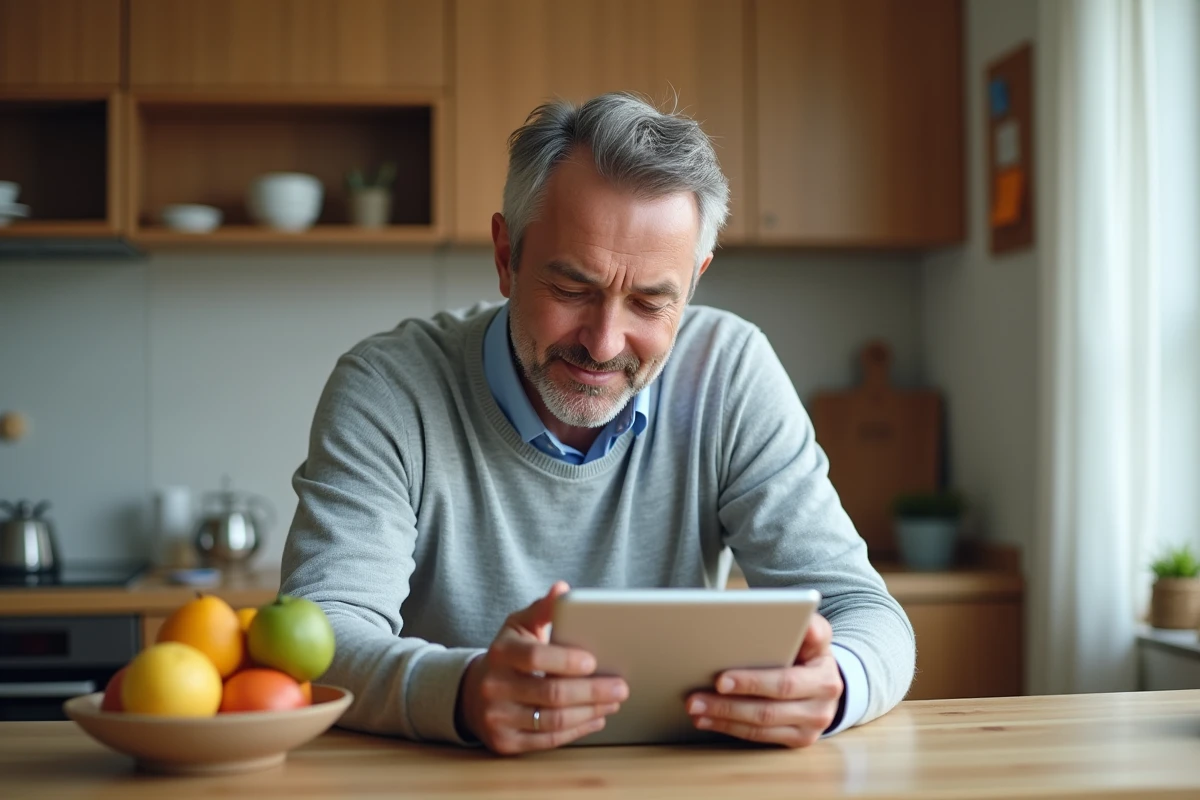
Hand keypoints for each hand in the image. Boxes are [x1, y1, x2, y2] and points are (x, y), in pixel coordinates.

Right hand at [456, 581, 629, 754]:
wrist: (473, 693)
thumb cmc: (508, 655)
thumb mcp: (519, 626)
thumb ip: (543, 608)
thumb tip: (562, 589)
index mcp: (501, 653)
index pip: (535, 657)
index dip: (566, 660)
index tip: (594, 661)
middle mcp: (494, 686)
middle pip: (551, 693)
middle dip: (592, 691)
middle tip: (620, 687)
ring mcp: (498, 717)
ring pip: (553, 720)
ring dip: (590, 712)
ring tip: (613, 702)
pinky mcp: (505, 742)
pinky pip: (548, 740)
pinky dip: (577, 730)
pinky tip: (596, 717)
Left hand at [686, 612, 842, 747]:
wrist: (826, 678)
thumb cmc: (809, 650)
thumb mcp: (813, 633)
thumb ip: (807, 626)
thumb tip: (805, 625)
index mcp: (824, 675)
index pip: (784, 682)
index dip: (751, 683)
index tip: (720, 680)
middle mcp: (822, 705)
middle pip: (768, 709)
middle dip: (727, 704)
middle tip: (695, 697)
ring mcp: (812, 725)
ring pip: (761, 726)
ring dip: (723, 718)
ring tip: (696, 708)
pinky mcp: (800, 739)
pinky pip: (761, 737)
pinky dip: (730, 728)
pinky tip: (708, 719)